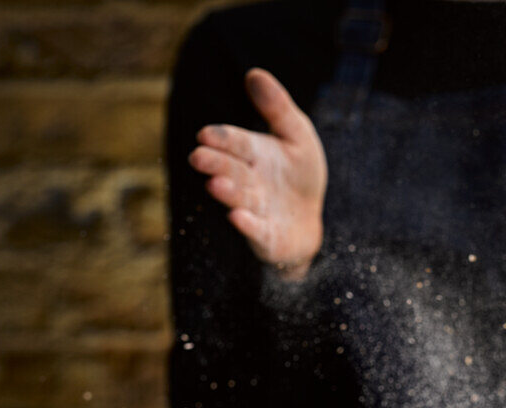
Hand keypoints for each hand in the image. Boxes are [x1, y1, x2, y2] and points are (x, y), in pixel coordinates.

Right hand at [189, 68, 326, 280]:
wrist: (308, 221)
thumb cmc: (298, 174)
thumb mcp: (297, 135)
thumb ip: (277, 108)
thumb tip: (254, 73)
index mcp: (254, 153)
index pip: (236, 143)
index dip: (222, 139)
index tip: (206, 134)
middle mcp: (250, 181)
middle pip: (231, 170)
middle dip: (215, 164)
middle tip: (197, 157)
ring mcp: (255, 210)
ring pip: (240, 199)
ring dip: (227, 193)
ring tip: (216, 185)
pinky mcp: (266, 237)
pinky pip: (257, 231)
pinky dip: (247, 225)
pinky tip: (238, 216)